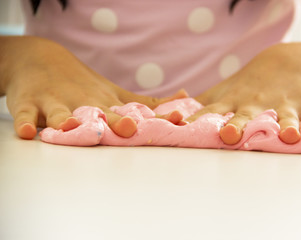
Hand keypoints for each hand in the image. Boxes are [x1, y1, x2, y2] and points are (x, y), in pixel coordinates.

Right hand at [0, 36, 186, 139]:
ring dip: (65, 120)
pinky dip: (25, 122)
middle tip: (128, 127)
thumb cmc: (84, 84)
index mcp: (104, 102)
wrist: (41, 59)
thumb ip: (148, 102)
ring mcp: (54, 102)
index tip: (175, 120)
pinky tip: (28, 132)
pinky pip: (24, 114)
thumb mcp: (116, 92)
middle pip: (97, 113)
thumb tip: (185, 98)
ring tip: (70, 126)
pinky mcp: (28, 102)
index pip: (128, 111)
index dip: (151, 118)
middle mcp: (82, 102)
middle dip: (113, 121)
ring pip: (59, 113)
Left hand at [188, 43, 300, 144]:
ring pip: (283, 116)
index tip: (180, 128)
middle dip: (236, 126)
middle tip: (228, 136)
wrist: (284, 63)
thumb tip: (169, 115)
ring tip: (288, 137)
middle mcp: (255, 104)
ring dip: (285, 125)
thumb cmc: (247, 85)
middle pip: (244, 116)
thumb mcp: (221, 92)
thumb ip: (198, 105)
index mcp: (232, 103)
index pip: (210, 113)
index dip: (195, 120)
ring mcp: (281, 103)